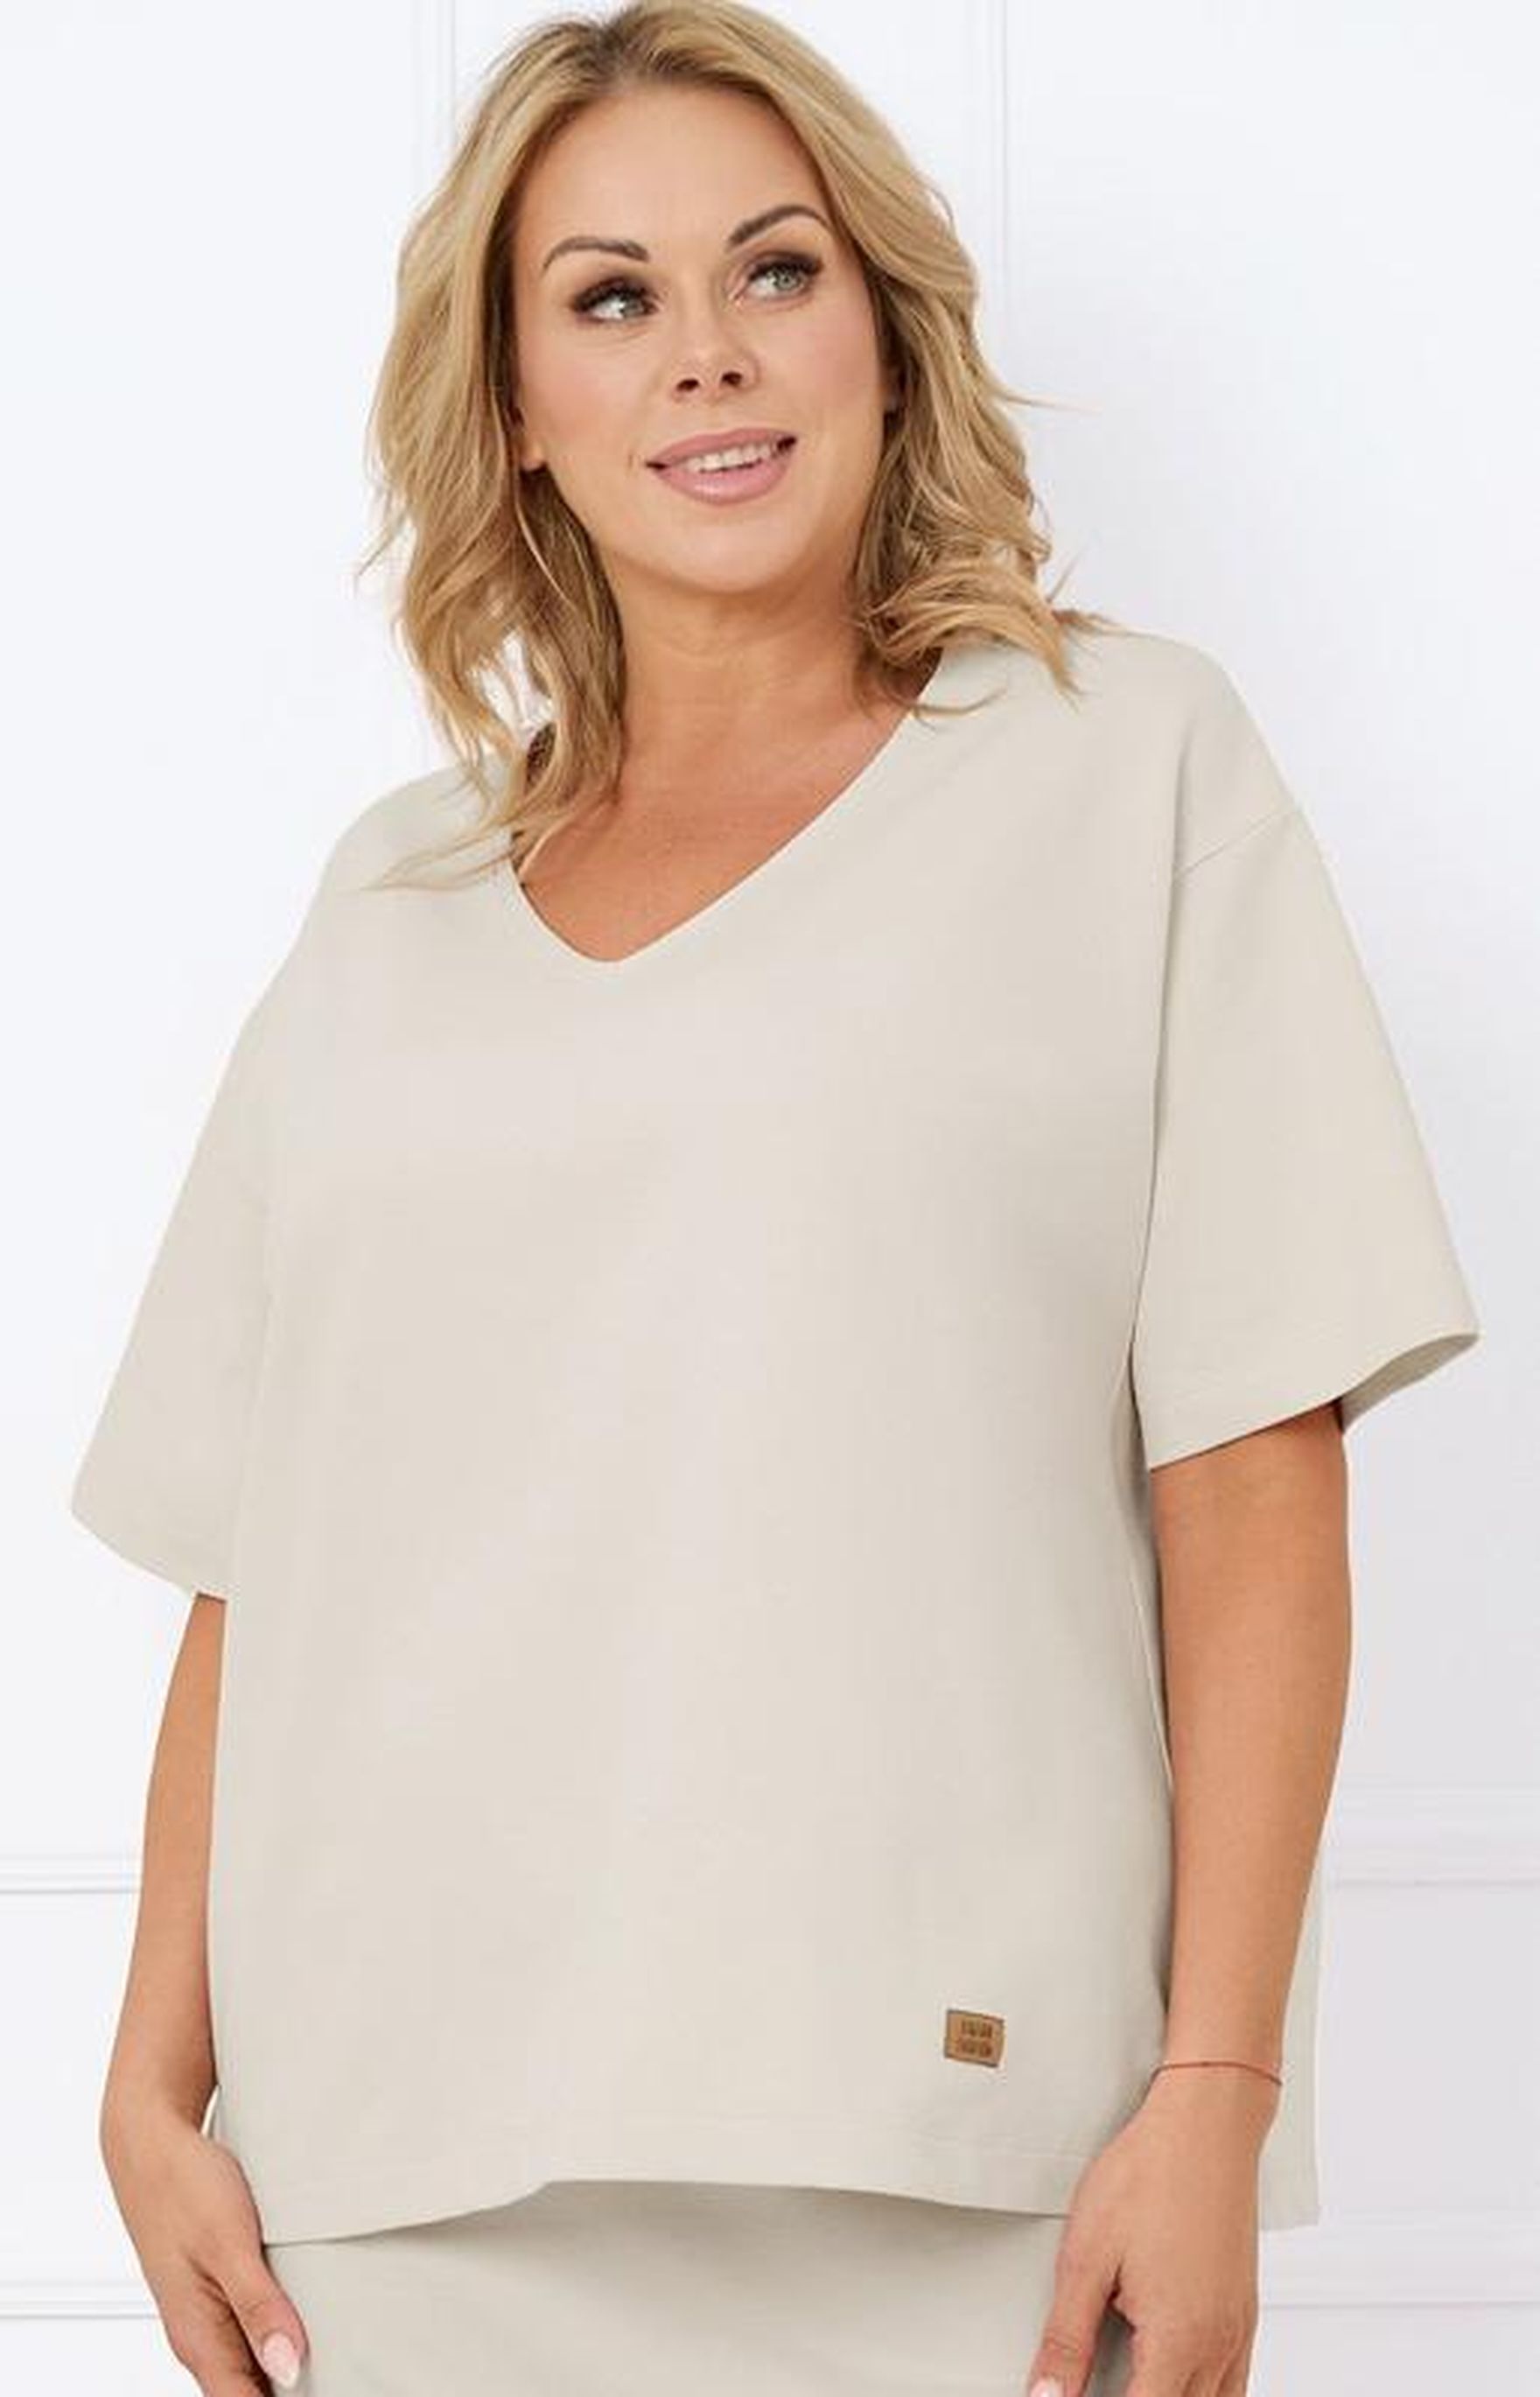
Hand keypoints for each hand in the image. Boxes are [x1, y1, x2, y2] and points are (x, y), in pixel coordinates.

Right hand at [100, 2093, 309, 2389]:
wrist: (151, 2143)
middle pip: (250, 2393)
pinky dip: (278, 2336)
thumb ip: (258, 2308)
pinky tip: (310, 2324)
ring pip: (251, 2366)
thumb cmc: (184, 2186)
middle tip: (348, 2372)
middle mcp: (200, 2337)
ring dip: (288, 2368)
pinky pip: (249, 2334)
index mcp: (199, 2338)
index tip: (337, 2389)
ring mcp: (207, 2316)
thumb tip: (289, 2369)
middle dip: (295, 2390)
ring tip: (337, 2355)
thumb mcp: (229, 2243)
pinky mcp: (216, 2292)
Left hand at [1021, 2067, 1275, 2395]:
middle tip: (1090, 2385)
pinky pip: (1233, 2383)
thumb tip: (1047, 2395)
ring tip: (1131, 2378)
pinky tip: (1170, 2374)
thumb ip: (1067, 2339)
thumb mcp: (1086, 2258)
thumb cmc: (1150, 2175)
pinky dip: (1203, 2393)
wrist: (1206, 2124)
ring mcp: (1238, 2331)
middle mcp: (1218, 2345)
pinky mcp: (1245, 2314)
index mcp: (1178, 2340)